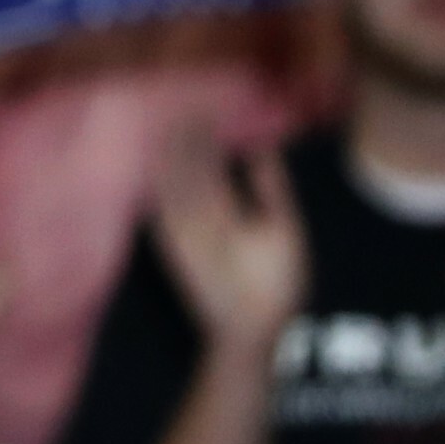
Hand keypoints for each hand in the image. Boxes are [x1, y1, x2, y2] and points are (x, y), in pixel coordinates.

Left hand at [153, 129, 306, 360]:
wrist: (244, 331)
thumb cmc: (275, 283)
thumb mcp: (286, 232)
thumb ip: (272, 188)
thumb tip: (260, 150)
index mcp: (218, 210)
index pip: (203, 161)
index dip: (201, 136)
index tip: (203, 111)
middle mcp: (189, 220)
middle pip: (179, 170)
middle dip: (181, 141)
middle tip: (183, 115)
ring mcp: (176, 236)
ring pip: (165, 188)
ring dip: (167, 160)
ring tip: (170, 136)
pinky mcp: (171, 252)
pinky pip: (158, 211)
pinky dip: (159, 189)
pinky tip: (159, 179)